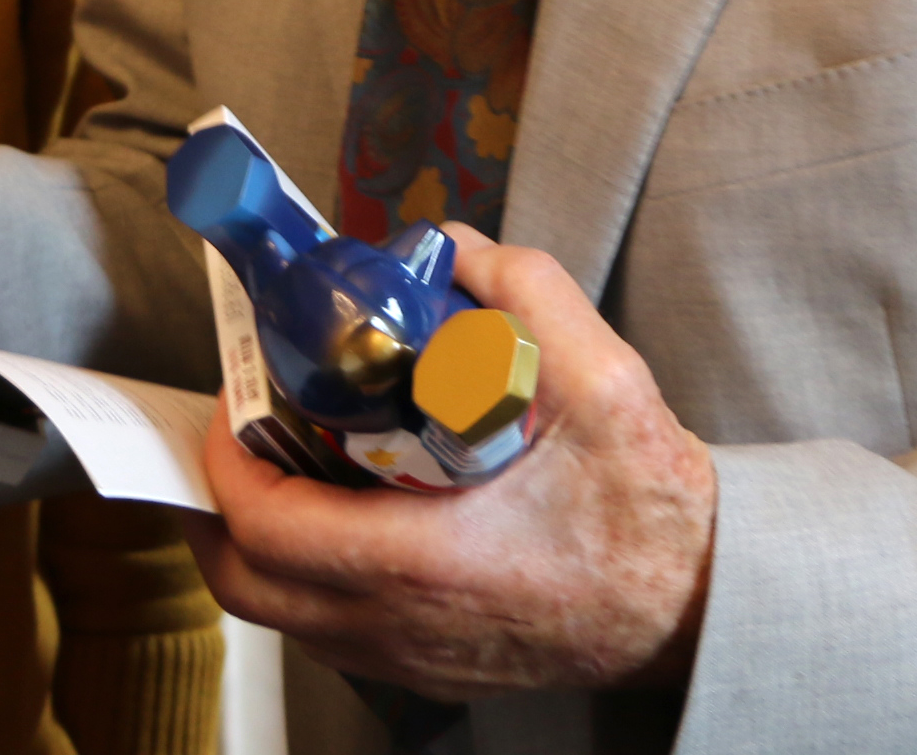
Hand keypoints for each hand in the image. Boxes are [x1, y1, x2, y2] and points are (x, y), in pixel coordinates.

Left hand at [181, 229, 716, 700]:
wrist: (696, 604)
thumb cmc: (649, 508)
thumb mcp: (603, 379)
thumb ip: (526, 293)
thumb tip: (453, 249)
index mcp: (424, 561)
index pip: (267, 524)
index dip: (225, 455)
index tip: (236, 395)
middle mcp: (399, 624)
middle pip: (245, 580)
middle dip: (219, 497)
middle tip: (244, 423)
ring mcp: (407, 656)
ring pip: (279, 611)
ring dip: (258, 536)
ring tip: (286, 456)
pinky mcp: (424, 667)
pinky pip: (324, 629)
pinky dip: (303, 572)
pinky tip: (340, 508)